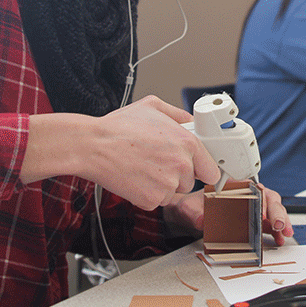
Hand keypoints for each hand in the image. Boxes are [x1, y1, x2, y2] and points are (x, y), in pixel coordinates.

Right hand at [22, 95, 219, 210]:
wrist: (94, 147)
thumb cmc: (119, 126)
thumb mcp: (152, 106)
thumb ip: (178, 114)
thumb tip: (190, 122)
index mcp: (187, 142)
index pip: (211, 169)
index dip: (203, 169)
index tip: (198, 170)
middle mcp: (181, 165)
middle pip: (191, 182)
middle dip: (177, 175)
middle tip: (156, 162)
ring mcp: (168, 185)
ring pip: (174, 192)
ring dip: (163, 185)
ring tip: (143, 167)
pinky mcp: (152, 200)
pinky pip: (158, 201)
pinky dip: (148, 193)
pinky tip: (135, 177)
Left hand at [164, 182, 293, 245]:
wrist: (189, 215)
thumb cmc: (192, 207)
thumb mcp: (189, 208)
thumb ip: (194, 212)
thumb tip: (200, 219)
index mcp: (234, 185)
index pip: (254, 188)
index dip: (263, 199)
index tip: (266, 212)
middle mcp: (246, 193)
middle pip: (268, 198)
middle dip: (277, 212)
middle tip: (279, 224)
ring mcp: (251, 206)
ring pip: (273, 209)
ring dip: (281, 221)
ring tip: (284, 233)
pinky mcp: (253, 220)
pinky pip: (269, 222)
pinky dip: (276, 230)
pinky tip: (279, 239)